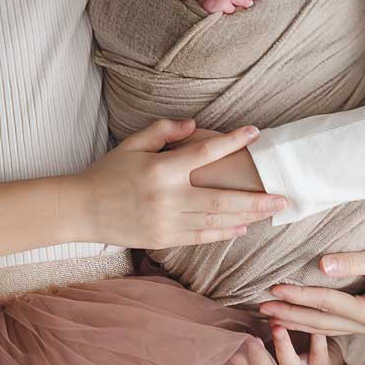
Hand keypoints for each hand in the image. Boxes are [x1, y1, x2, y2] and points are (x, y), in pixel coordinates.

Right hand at [69, 118, 285, 248]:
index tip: (255, 132)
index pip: (206, 152)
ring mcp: (167, 222)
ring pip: (216, 221)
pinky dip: (223, 232)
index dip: (233, 141)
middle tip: (282, 197)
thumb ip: (165, 131)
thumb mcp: (133, 143)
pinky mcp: (163, 239)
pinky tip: (241, 227)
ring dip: (246, 217)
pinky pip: (200, 236)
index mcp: (162, 170)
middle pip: (222, 199)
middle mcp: (168, 198)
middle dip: (255, 199)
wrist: (82, 209)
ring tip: (269, 212)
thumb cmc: (109, 172)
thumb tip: (197, 125)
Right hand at [229, 326, 345, 364]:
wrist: (329, 364)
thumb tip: (230, 338)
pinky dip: (315, 337)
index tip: (232, 348)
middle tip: (250, 339)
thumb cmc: (297, 354)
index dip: (240, 360)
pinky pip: (317, 350)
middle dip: (257, 355)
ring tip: (276, 327)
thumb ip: (255, 348)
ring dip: (282, 345)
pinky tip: (311, 325)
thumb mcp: (273, 354)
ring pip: (291, 363)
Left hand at [258, 235, 364, 336]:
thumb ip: (353, 261)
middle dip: (290, 316)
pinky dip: (314, 323)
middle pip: (321, 323)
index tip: (273, 289)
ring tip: (271, 317)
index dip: (298, 296)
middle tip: (261, 309)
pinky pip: (335, 327)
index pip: (326, 305)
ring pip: (326, 329)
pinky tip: (299, 319)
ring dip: (298, 322)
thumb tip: (321, 264)